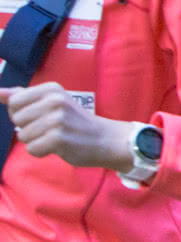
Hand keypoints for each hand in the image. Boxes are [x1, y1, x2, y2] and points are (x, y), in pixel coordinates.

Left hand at [0, 84, 132, 171]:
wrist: (105, 139)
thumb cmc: (75, 121)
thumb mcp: (52, 101)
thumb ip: (24, 96)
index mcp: (51, 89)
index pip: (14, 101)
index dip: (21, 113)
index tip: (39, 116)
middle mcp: (54, 100)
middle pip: (16, 119)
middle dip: (28, 128)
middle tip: (49, 128)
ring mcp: (57, 119)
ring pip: (22, 136)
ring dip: (35, 141)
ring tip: (54, 137)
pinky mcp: (58, 138)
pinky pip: (32, 149)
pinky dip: (41, 152)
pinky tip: (57, 147)